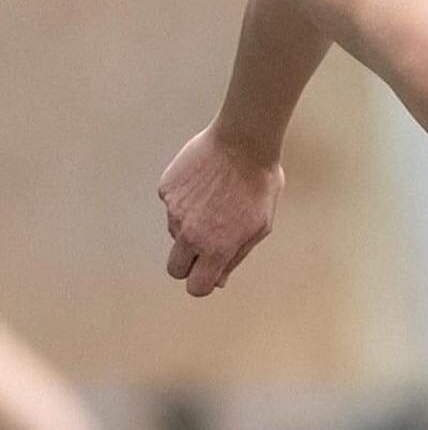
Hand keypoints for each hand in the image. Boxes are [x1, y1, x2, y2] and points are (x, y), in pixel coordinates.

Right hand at [157, 124, 283, 296]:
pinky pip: (171, 205)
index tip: (208, 274)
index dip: (202, 283)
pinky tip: (204, 185)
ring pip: (174, 233)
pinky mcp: (166, 189)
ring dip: (189, 227)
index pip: (196, 286)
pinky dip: (184, 201)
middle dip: (188, 263)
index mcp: (215, 248)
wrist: (242, 142)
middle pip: (175, 267)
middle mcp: (189, 233)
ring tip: (213, 202)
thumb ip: (236, 256)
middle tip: (206, 245)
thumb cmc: (259, 184)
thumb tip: (219, 279)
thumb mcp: (259, 227)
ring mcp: (174, 210)